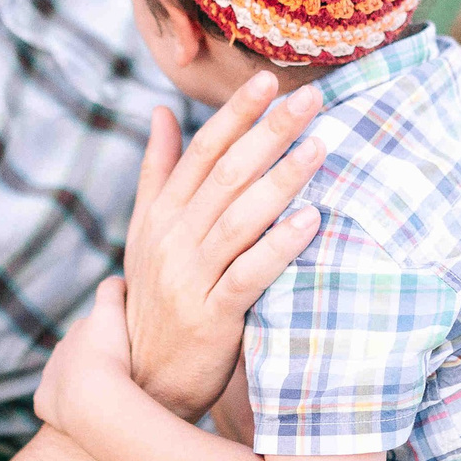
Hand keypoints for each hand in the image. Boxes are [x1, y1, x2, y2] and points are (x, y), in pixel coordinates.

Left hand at [34, 277, 132, 434]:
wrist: (93, 398)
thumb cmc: (107, 354)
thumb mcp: (112, 312)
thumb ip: (111, 289)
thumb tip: (117, 280)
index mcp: (75, 332)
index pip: (89, 329)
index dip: (105, 336)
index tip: (120, 345)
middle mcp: (58, 354)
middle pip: (74, 354)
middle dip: (89, 359)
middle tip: (113, 372)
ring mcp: (49, 380)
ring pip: (62, 379)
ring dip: (76, 384)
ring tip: (98, 396)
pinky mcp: (43, 404)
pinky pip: (51, 405)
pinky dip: (62, 408)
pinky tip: (78, 414)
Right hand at [121, 74, 326, 418]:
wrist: (140, 379)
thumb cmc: (153, 300)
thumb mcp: (145, 233)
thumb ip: (157, 172)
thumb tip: (161, 111)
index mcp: (161, 215)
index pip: (201, 152)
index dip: (235, 115)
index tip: (269, 81)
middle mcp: (173, 240)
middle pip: (226, 176)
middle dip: (269, 133)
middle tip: (311, 99)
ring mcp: (190, 278)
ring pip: (239, 219)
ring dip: (281, 180)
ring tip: (320, 147)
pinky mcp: (211, 317)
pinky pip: (249, 275)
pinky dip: (279, 246)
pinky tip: (311, 220)